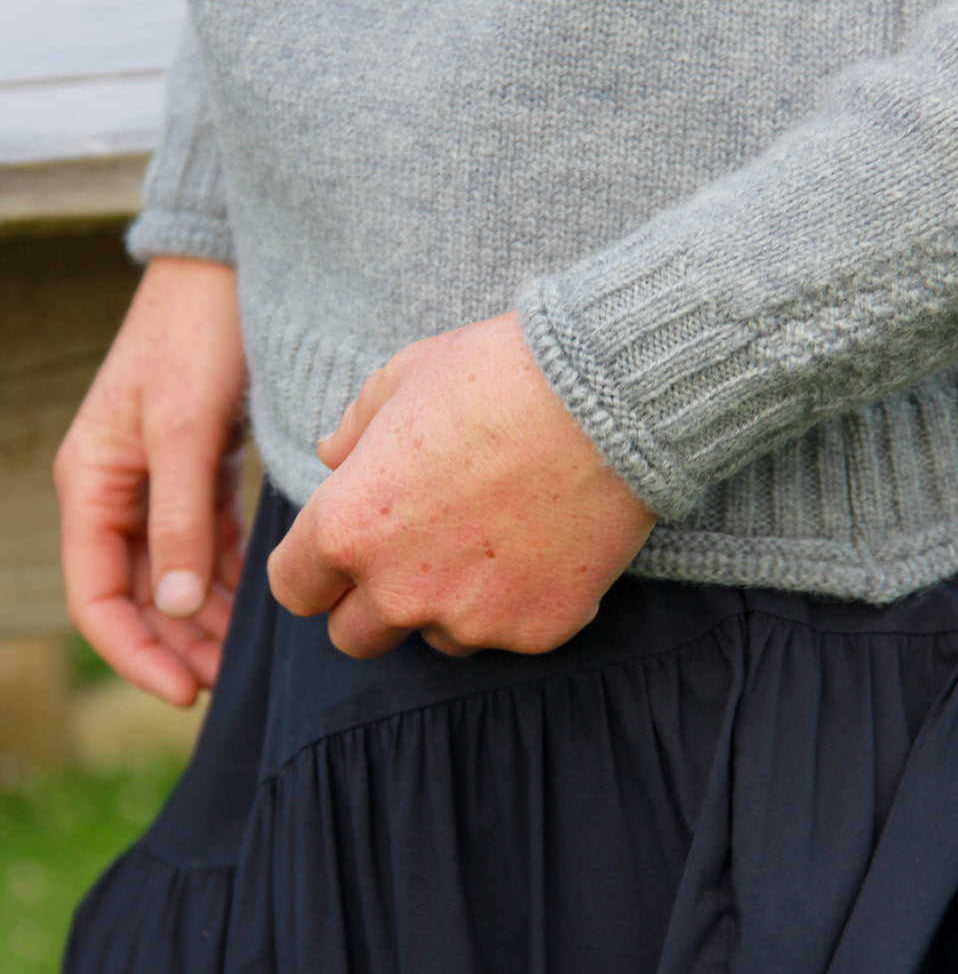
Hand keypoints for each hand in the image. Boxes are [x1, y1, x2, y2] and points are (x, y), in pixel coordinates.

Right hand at [54, 256, 246, 704]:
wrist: (221, 280)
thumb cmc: (194, 343)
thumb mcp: (185, 432)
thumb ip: (179, 520)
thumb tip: (181, 606)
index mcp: (92, 486)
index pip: (100, 596)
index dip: (136, 652)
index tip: (186, 692)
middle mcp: (116, 492)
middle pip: (139, 594)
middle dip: (177, 642)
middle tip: (229, 678)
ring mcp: (156, 483)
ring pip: (174, 573)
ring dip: (204, 616)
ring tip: (245, 651)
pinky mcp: (195, 472)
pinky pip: (202, 542)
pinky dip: (224, 575)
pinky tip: (253, 601)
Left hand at [267, 312, 656, 657]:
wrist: (606, 398)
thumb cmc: (492, 376)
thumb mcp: (401, 380)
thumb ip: (350, 431)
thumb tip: (331, 456)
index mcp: (348, 529)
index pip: (293, 589)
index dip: (313, 569)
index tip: (339, 554)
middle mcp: (399, 591)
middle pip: (353, 636)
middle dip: (370, 602)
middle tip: (413, 553)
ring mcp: (472, 618)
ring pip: (437, 638)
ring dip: (447, 604)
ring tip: (492, 539)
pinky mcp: (538, 629)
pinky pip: (509, 631)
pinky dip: (518, 601)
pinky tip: (544, 544)